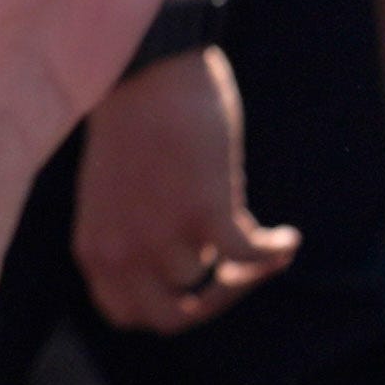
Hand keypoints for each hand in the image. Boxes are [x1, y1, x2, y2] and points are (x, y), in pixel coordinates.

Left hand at [72, 43, 293, 333]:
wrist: (145, 67)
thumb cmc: (135, 115)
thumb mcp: (116, 190)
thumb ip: (134, 228)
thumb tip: (188, 254)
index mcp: (95, 247)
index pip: (127, 314)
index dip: (168, 305)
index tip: (198, 279)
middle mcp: (122, 253)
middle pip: (171, 316)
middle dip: (212, 301)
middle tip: (238, 273)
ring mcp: (162, 236)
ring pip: (213, 278)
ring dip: (245, 265)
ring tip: (266, 234)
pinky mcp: (204, 210)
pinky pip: (249, 256)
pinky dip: (274, 253)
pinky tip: (288, 238)